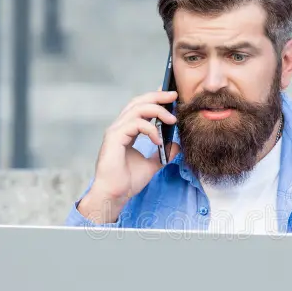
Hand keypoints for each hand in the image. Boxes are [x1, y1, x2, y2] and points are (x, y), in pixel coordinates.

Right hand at [79, 91, 180, 222]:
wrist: (115, 194)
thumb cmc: (127, 181)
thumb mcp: (152, 165)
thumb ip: (163, 154)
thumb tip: (176, 145)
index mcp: (126, 131)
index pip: (140, 107)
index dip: (154, 98)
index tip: (170, 96)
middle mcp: (119, 127)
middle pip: (138, 102)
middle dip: (157, 96)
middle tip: (174, 96)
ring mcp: (115, 130)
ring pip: (137, 108)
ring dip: (158, 111)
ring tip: (172, 120)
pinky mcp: (114, 137)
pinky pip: (136, 124)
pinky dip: (150, 129)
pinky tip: (158, 140)